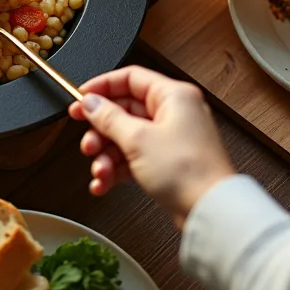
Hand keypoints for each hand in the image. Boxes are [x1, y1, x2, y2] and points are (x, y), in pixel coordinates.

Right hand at [66, 66, 234, 226]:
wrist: (209, 210)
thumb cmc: (188, 171)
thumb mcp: (138, 139)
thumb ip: (109, 118)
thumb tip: (91, 102)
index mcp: (173, 96)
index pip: (130, 78)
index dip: (102, 87)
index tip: (80, 99)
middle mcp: (174, 113)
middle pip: (125, 110)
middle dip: (101, 130)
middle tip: (87, 141)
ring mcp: (171, 139)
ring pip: (127, 137)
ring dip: (107, 155)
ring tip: (99, 170)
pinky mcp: (167, 162)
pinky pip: (134, 157)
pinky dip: (117, 169)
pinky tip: (104, 182)